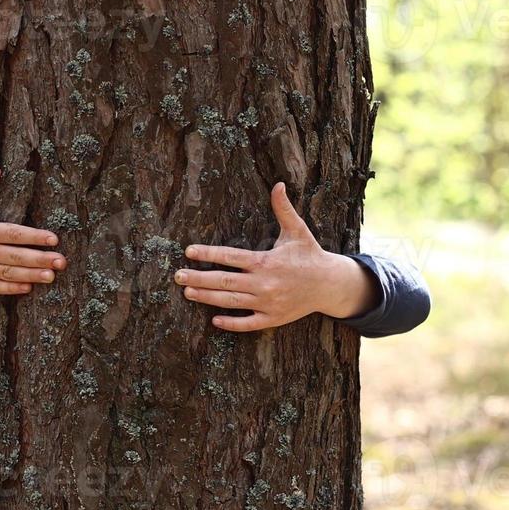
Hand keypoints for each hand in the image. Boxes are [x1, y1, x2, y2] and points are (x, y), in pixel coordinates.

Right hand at [0, 168, 67, 295]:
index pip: (14, 234)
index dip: (35, 237)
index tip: (54, 239)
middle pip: (17, 256)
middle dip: (41, 259)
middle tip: (62, 261)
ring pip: (9, 274)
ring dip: (32, 275)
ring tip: (51, 276)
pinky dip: (11, 288)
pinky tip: (28, 286)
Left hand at [174, 183, 377, 331]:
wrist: (330, 285)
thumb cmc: (309, 255)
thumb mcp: (297, 231)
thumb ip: (283, 209)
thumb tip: (278, 185)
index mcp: (266, 261)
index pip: (231, 256)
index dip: (208, 253)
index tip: (189, 251)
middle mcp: (265, 283)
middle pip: (225, 282)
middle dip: (199, 278)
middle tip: (178, 276)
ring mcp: (268, 303)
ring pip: (231, 302)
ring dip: (208, 298)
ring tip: (188, 292)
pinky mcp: (273, 319)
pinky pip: (249, 324)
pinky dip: (232, 324)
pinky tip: (214, 321)